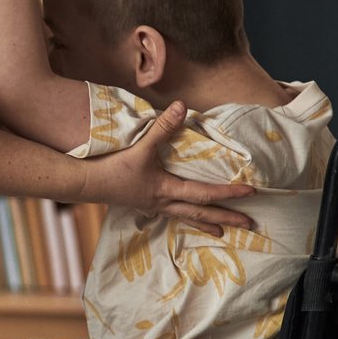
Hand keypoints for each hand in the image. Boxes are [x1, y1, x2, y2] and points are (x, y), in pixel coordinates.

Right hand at [88, 101, 256, 232]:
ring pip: (187, 218)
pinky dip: (186, 219)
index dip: (229, 193)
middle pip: (201, 213)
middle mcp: (164, 203)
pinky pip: (173, 216)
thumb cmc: (114, 167)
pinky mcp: (145, 206)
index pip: (204, 193)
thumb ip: (162, 126)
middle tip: (249, 224)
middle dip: (226, 218)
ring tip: (223, 232)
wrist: (87, 184)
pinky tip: (187, 219)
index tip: (251, 191)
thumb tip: (182, 106)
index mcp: (166, 190)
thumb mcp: (140, 146)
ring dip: (207, 224)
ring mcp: (154, 207)